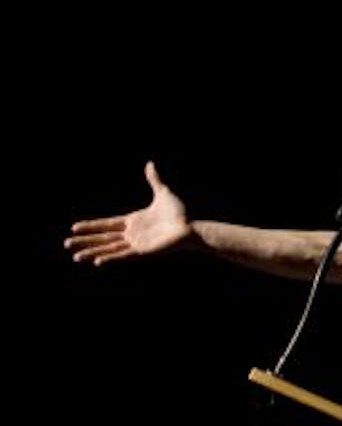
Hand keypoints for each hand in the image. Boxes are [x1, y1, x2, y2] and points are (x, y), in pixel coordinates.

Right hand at [65, 161, 192, 265]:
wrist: (191, 227)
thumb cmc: (180, 213)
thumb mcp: (163, 193)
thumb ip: (154, 180)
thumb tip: (149, 163)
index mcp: (133, 221)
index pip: (106, 224)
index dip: (91, 226)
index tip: (75, 227)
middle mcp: (131, 234)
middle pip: (103, 238)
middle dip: (85, 241)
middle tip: (66, 244)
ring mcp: (135, 244)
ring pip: (108, 249)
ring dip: (92, 252)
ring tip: (76, 256)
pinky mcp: (142, 252)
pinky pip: (122, 256)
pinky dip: (110, 258)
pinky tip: (96, 261)